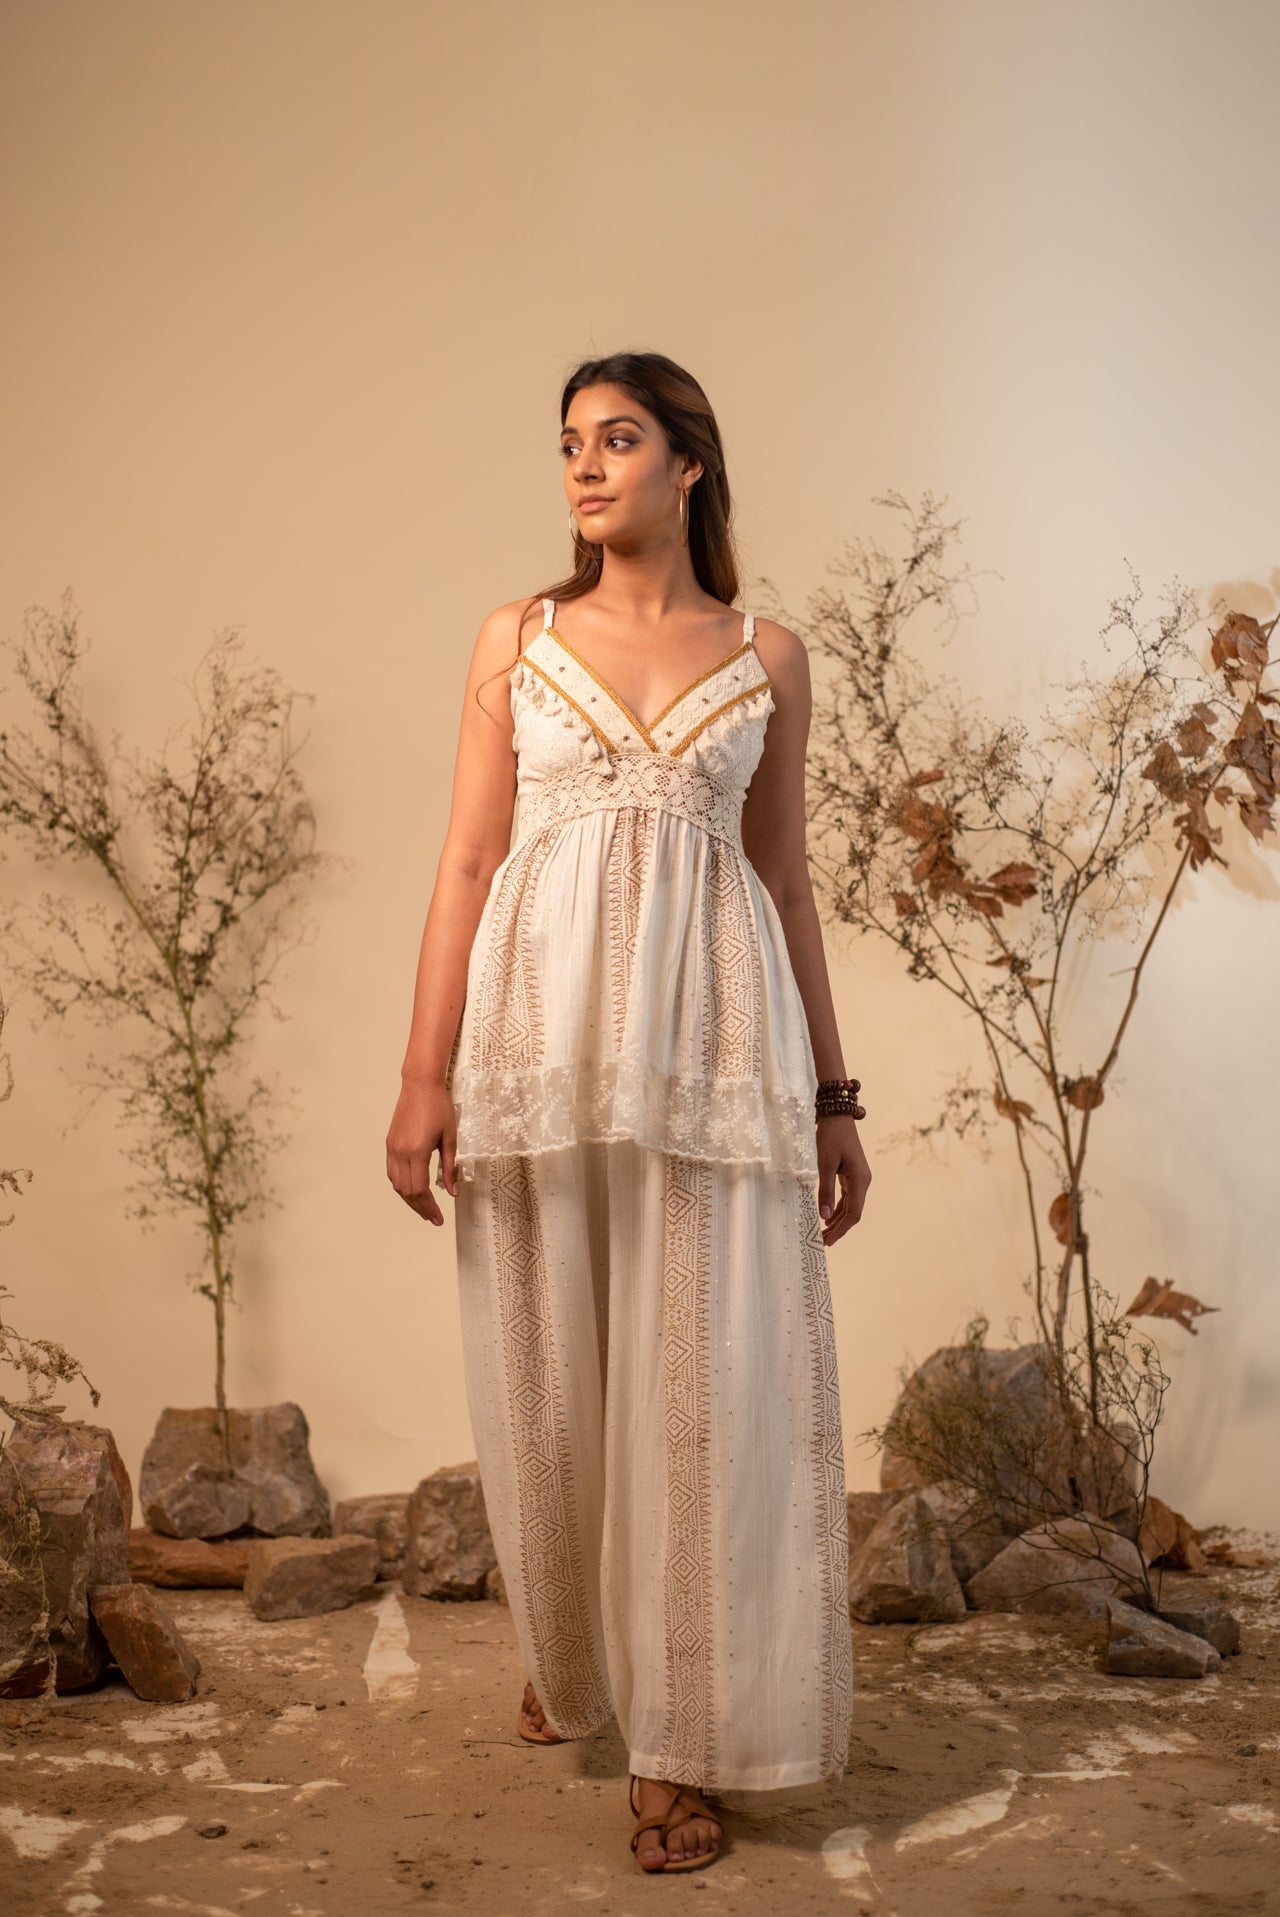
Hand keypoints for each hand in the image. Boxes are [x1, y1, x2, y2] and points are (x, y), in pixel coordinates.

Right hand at [386, 1077, 457, 1225]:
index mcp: (417, 1151)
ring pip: (397, 1184)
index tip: (438, 1219)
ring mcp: (392, 1148)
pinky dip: (401, 1185)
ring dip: (409, 1199)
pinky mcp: (390, 1143)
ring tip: (424, 1208)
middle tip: (433, 1218)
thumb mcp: (451, 1137)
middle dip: (420, 1208)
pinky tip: (412, 1189)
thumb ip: (451, 1166)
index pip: (420, 1190)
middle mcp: (400, 1152)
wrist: (420, 1084)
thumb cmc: (438, 1106)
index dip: (429, 1208)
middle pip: (406, 1191)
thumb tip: (453, 1191)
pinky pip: (392, 1172)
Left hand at [815, 1114, 869, 1247]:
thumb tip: (824, 1216)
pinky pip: (847, 1197)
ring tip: (823, 1233)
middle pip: (854, 1212)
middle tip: (823, 1242)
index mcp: (860, 1180)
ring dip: (838, 1220)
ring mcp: (859, 1177)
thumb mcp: (824, 1163)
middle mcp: (863, 1181)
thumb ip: (825, 1190)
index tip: (828, 1241)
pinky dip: (837, 1208)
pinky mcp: (852, 1173)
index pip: (853, 1213)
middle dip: (839, 1228)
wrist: (837, 1115)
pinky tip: (827, 1216)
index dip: (841, 1230)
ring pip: (850, 1206)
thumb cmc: (830, 1136)